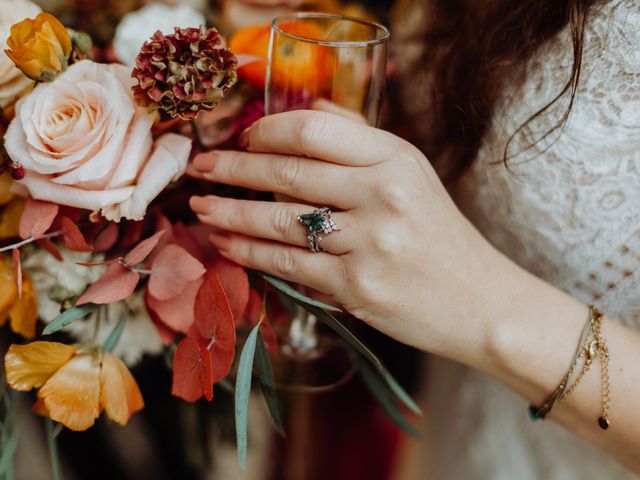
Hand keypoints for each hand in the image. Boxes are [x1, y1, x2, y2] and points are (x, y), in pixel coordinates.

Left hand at [189, 110, 515, 359]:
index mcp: (395, 159)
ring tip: (200, 208)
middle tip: (200, 168)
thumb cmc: (439, 237)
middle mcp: (382, 194)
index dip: (266, 131)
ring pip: (278, 220)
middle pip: (287, 172)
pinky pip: (287, 264)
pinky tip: (225, 244)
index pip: (313, 131)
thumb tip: (308, 113)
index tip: (242, 137)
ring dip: (229, 213)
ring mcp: (369, 242)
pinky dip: (249, 253)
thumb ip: (360, 139)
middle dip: (232, 168)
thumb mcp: (412, 175)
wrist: (479, 302)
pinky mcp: (355, 286)